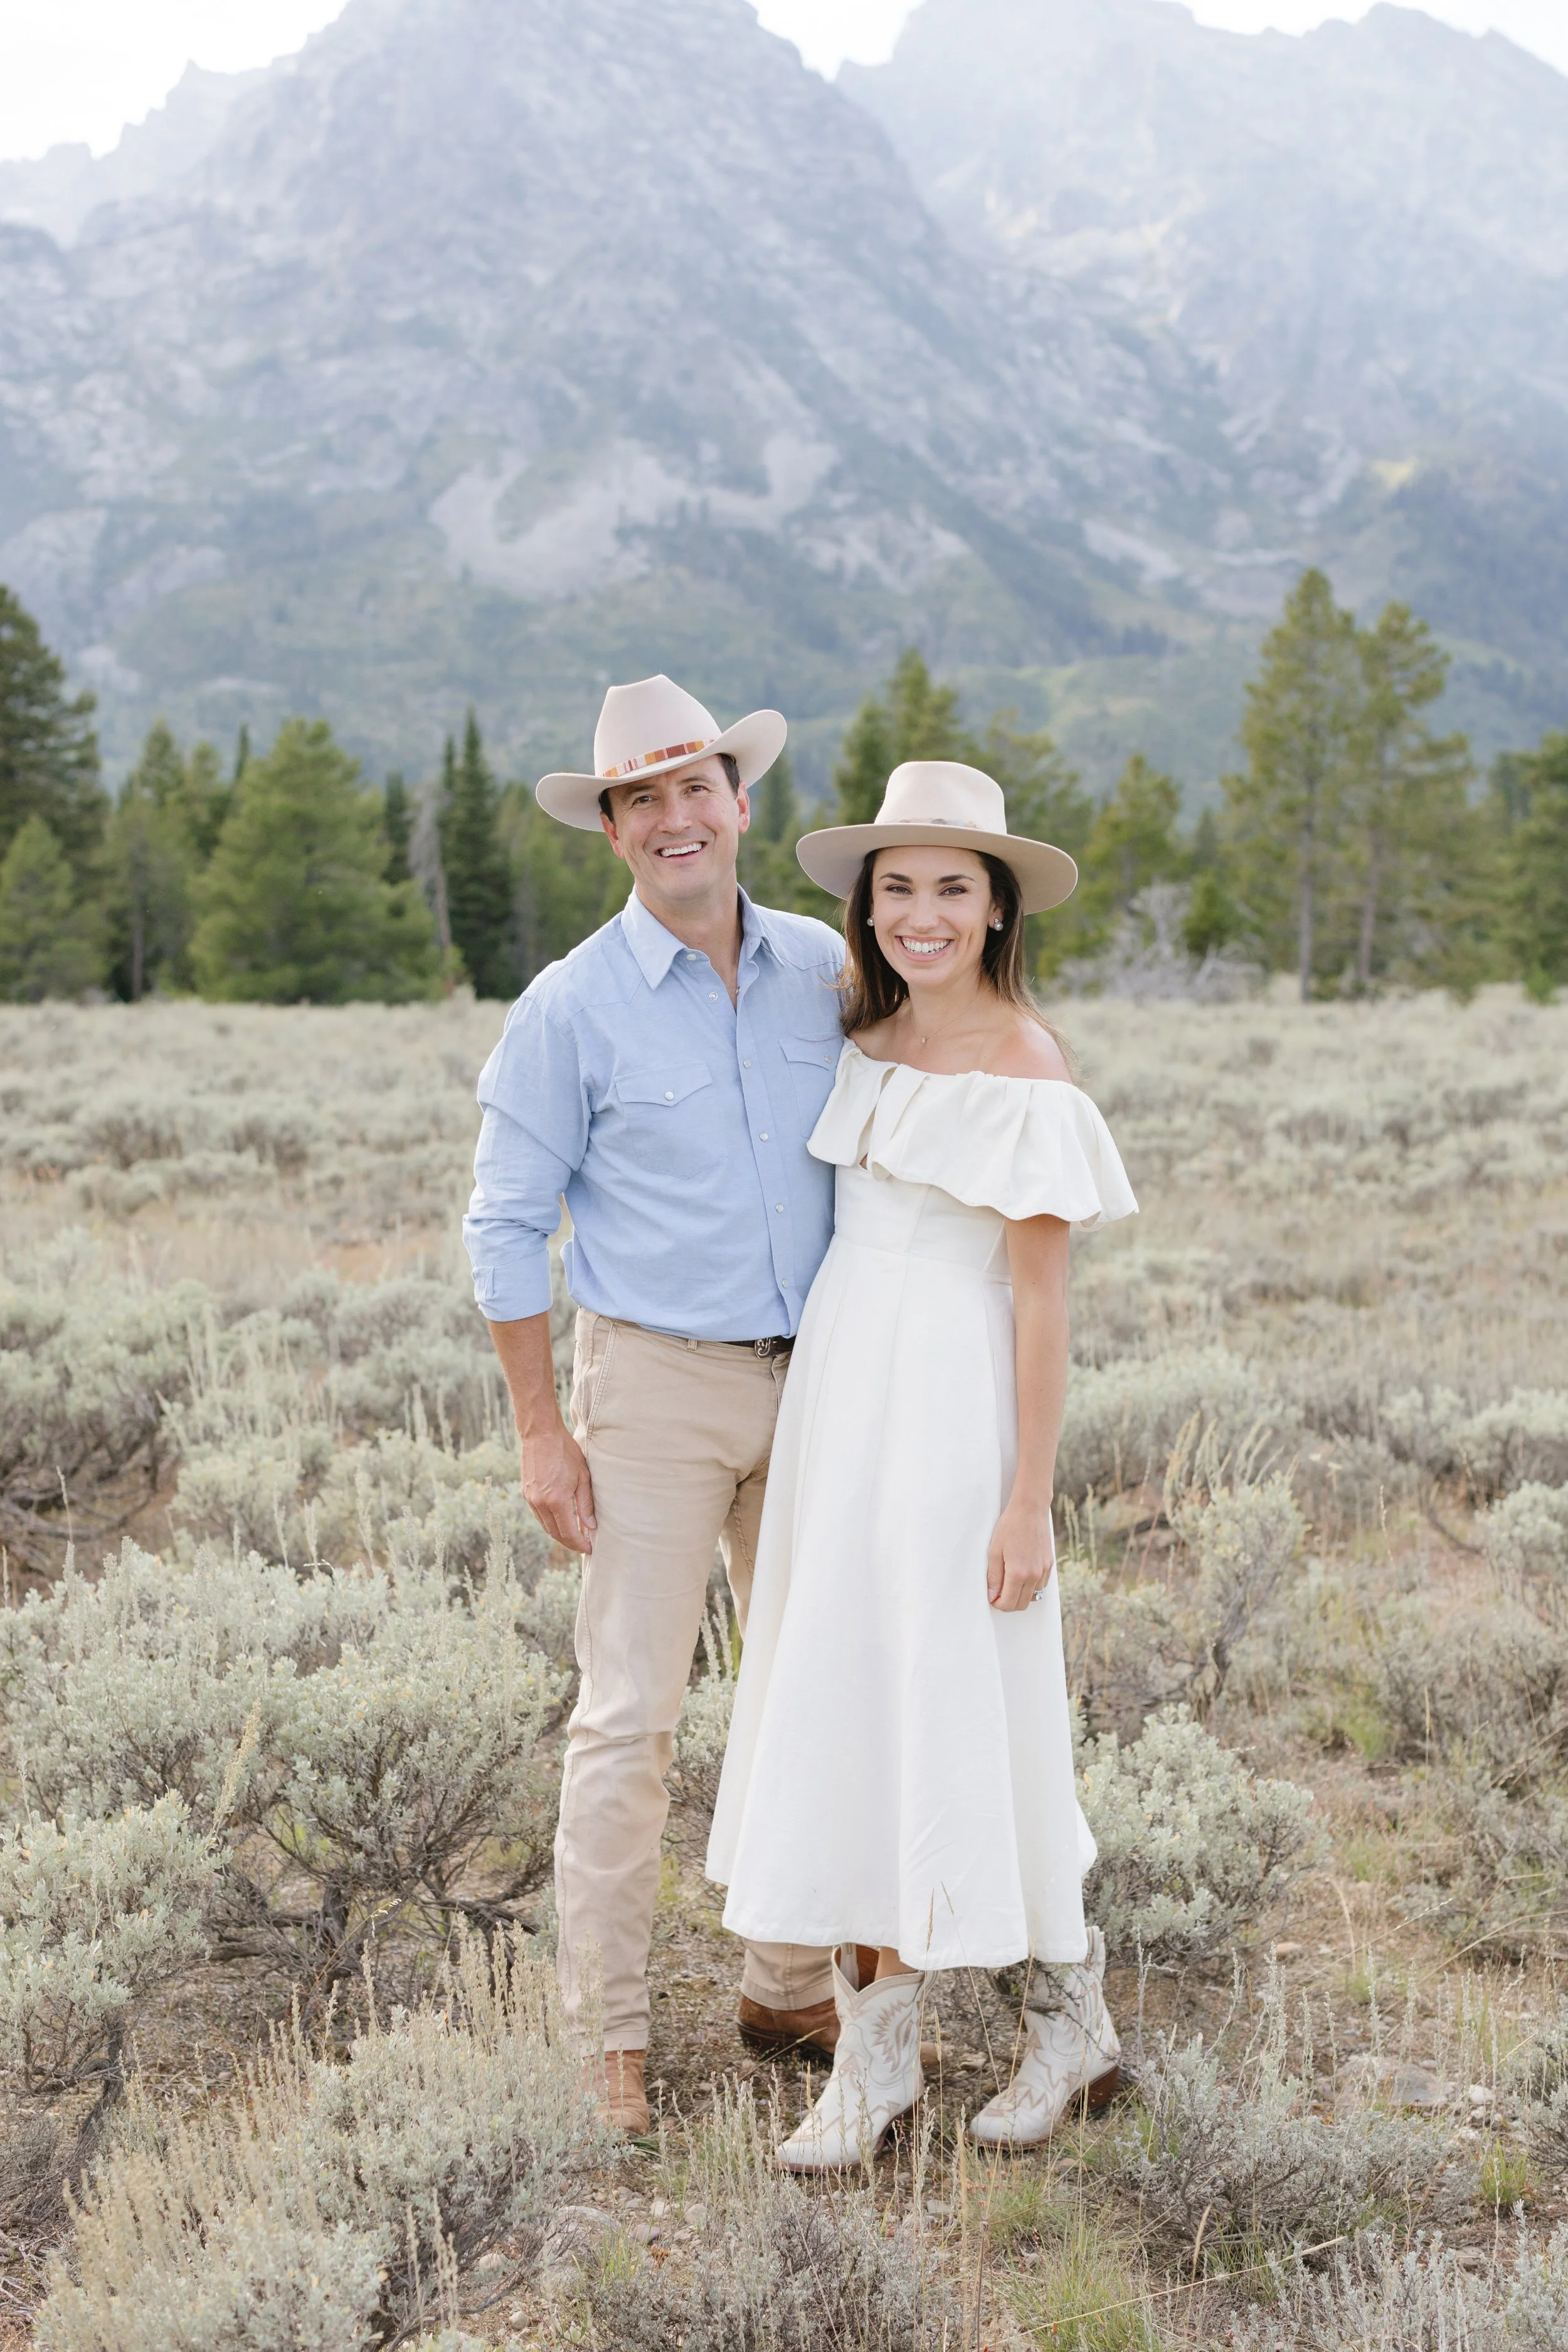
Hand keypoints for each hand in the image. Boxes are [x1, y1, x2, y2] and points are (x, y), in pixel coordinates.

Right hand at [520, 1420, 596, 1553]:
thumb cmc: (565, 1452)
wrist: (540, 1434)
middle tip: (583, 1544)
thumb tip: (590, 1526)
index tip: (589, 1548)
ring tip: (574, 1534)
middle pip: (555, 1534)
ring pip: (545, 1526)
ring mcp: (531, 1499)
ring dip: (559, 1533)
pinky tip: (560, 1519)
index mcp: (556, 1500)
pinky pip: (539, 1515)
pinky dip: (550, 1522)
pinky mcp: (526, 1493)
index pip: (568, 1533)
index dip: (579, 1544)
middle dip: (570, 1542)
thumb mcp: (582, 1477)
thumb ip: (585, 1504)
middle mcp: (540, 1503)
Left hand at [986, 1495, 1054, 1611]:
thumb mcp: (994, 1551)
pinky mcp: (1049, 1565)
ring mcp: (1044, 1571)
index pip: (1008, 1603)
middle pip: (1021, 1604)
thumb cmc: (1009, 1527)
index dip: (998, 1604)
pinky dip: (1031, 1587)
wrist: (1030, 1509)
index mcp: (1018, 1573)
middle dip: (1008, 1603)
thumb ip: (993, 1577)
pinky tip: (1021, 1575)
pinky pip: (1041, 1586)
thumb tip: (992, 1596)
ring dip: (1020, 1595)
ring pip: (1033, 1597)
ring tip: (1009, 1582)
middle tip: (998, 1592)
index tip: (992, 1597)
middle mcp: (1034, 1576)